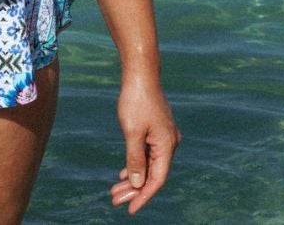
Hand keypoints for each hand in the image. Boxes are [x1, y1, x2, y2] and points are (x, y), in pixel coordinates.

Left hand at [108, 79, 177, 213]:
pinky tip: (124, 173)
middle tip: (114, 201)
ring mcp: (164, 137)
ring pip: (149, 165)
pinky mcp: (157, 131)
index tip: (130, 209)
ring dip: (133, 179)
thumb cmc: (136, 101)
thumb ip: (135, 159)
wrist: (141, 75)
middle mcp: (169, 143)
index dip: (143, 196)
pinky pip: (148, 154)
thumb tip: (137, 183)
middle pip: (153, 174)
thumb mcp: (132, 132)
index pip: (157, 179)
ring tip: (114, 191)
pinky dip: (136, 165)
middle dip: (134, 190)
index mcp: (166, 145)